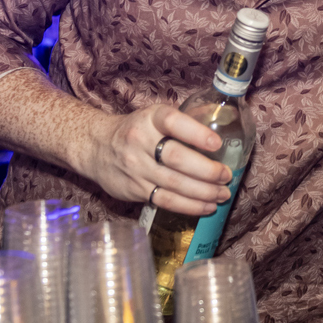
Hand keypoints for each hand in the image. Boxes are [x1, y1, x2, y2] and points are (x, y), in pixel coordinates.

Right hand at [84, 105, 232, 216]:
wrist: (96, 147)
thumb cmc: (136, 130)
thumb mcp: (155, 115)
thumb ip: (188, 117)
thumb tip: (224, 115)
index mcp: (150, 118)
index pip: (174, 122)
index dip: (197, 133)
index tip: (217, 144)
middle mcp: (140, 141)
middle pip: (177, 158)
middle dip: (207, 170)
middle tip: (226, 176)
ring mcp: (136, 167)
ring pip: (174, 184)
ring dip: (203, 192)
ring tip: (222, 194)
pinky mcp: (134, 190)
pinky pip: (165, 201)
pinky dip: (189, 206)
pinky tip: (206, 207)